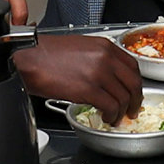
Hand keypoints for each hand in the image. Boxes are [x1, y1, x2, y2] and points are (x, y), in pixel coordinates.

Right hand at [14, 33, 138, 124]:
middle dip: (135, 100)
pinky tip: (105, 117)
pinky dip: (111, 115)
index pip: (132, 66)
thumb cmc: (46, 54)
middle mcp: (105, 57)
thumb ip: (98, 59)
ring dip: (122, 111)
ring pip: (124, 97)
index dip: (136, 83)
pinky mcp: (89, 89)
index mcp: (104, 46)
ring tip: (114, 117)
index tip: (134, 92)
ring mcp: (99, 73)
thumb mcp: (79, 48)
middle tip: (132, 110)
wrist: (28, 58)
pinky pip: (111, 106)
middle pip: (133, 82)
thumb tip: (108, 77)